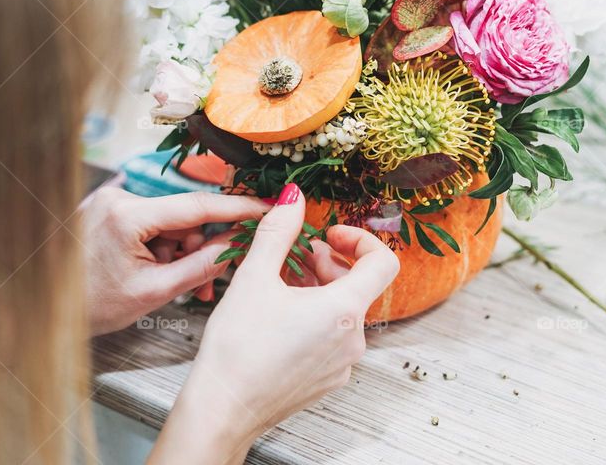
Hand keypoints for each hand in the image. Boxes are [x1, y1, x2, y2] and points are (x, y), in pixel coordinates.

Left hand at [81, 187, 269, 335]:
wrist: (44, 309)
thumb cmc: (90, 305)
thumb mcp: (154, 292)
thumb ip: (202, 265)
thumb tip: (238, 244)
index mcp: (127, 215)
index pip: (196, 205)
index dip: (237, 207)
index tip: (266, 207)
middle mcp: (118, 196)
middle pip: (184, 214)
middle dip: (201, 245)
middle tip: (210, 280)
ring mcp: (111, 199)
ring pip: (170, 220)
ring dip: (182, 250)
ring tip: (179, 284)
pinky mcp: (109, 206)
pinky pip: (153, 220)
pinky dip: (164, 244)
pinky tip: (163, 269)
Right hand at [148, 183, 399, 464]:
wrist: (222, 409)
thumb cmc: (237, 349)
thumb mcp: (254, 277)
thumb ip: (278, 231)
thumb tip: (294, 197)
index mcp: (344, 310)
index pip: (383, 262)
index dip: (360, 239)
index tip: (329, 236)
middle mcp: (353, 340)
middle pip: (359, 286)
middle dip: (330, 263)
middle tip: (297, 256)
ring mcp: (343, 364)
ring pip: (343, 312)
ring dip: (320, 290)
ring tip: (282, 285)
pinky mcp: (327, 380)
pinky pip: (333, 337)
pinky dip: (315, 318)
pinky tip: (280, 316)